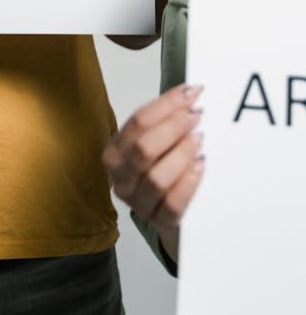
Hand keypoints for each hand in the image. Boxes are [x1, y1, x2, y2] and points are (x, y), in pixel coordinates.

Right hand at [102, 85, 204, 261]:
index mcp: (115, 151)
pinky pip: (173, 204)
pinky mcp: (159, 221)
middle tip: (197, 116)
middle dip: (173, 127)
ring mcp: (138, 202)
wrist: (168, 213)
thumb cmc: (160, 167)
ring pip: (157, 178)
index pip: (138, 122)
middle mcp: (120, 177)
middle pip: (144, 148)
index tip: (191, 93)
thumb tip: (190, 93)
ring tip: (199, 139)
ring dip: (181, 154)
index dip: (166, 104)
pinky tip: (201, 165)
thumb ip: (164, 121)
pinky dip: (188, 182)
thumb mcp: (154, 143)